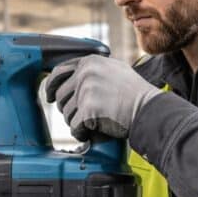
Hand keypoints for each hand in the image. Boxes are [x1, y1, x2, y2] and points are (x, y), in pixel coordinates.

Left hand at [44, 55, 158, 140]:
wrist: (148, 110)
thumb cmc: (135, 94)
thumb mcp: (114, 69)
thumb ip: (93, 70)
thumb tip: (73, 76)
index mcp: (90, 62)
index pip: (58, 72)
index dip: (50, 87)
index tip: (49, 97)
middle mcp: (85, 74)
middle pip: (61, 97)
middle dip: (69, 110)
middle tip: (83, 117)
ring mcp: (86, 91)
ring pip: (67, 114)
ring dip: (78, 123)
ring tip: (95, 123)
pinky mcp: (88, 110)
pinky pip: (75, 128)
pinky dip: (83, 134)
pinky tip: (94, 132)